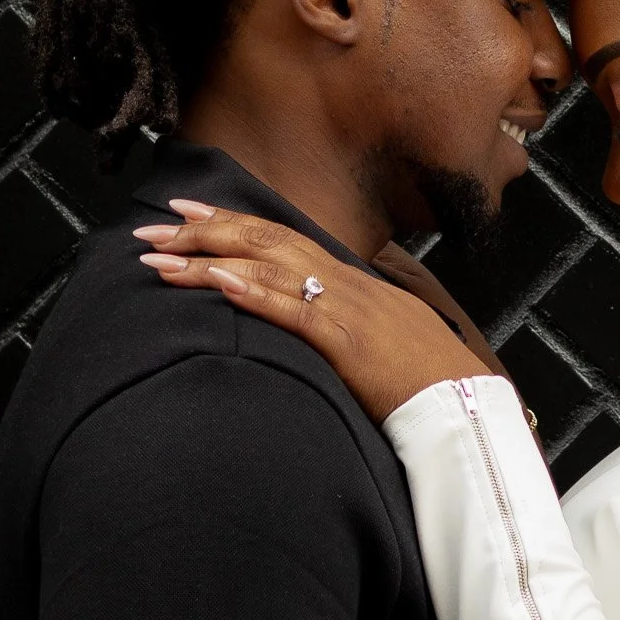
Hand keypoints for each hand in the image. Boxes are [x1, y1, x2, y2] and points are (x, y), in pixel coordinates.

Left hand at [134, 204, 472, 420]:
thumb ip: (345, 323)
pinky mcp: (349, 344)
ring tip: (159, 260)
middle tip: (151, 229)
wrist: (468, 406)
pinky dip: (256, 294)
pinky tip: (220, 283)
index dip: (232, 222)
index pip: (282, 237)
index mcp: (353, 282)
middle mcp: (347, 284)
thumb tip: (310, 321)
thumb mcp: (382, 338)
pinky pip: (296, 312)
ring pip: (270, 269)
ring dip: (209, 261)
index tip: (187, 213)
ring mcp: (348, 309)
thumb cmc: (426, 381)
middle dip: (205, 232)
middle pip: (267, 242)